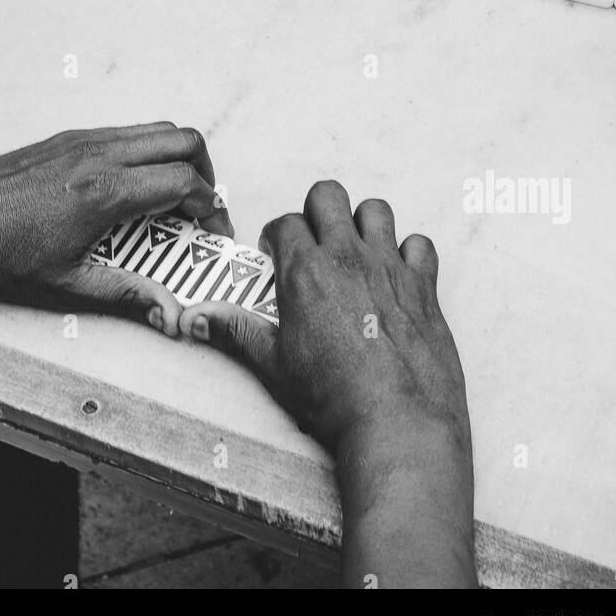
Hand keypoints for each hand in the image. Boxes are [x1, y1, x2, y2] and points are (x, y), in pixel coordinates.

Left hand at [0, 124, 232, 334]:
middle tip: (202, 211)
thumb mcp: (63, 286)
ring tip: (173, 199)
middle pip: (183, 140)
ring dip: (178, 159)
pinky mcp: (67, 138)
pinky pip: (126, 132)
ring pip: (156, 130)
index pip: (185, 183)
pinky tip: (133, 188)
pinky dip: (147, 152)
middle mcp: (99, 155)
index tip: (214, 234)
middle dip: (207, 174)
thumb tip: (170, 314)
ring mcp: (83, 140)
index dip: (212, 210)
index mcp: (104, 192)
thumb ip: (125, 295)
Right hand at [180, 181, 469, 453]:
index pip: (285, 222)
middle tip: (315, 241)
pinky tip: (399, 275)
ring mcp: (389, 267)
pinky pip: (420, 245)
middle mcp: (347, 257)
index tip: (277, 253)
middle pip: (329, 195)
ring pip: (376, 210)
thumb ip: (234, 331)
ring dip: (364, 224)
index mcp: (305, 271)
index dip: (277, 235)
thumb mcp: (273, 364)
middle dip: (317, 211)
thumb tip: (192, 319)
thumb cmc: (333, 397)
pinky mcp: (424, 285)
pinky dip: (410, 253)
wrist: (396, 421)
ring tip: (357, 251)